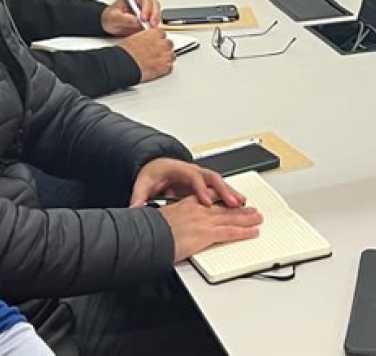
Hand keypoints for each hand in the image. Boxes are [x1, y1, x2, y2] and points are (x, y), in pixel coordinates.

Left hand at [102, 0, 161, 34]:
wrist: (109, 26)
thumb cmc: (110, 18)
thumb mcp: (112, 18)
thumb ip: (124, 18)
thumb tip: (136, 20)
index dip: (146, 8)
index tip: (143, 18)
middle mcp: (141, 3)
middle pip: (154, 4)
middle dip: (154, 15)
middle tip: (151, 25)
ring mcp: (145, 11)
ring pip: (157, 13)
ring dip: (156, 21)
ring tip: (151, 29)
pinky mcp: (147, 20)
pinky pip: (155, 22)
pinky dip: (155, 27)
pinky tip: (151, 32)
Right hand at [118, 29, 174, 82]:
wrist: (125, 64)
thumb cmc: (126, 52)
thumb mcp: (133, 38)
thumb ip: (144, 38)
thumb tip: (143, 41)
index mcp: (155, 33)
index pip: (162, 34)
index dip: (158, 39)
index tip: (155, 43)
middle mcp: (163, 43)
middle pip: (169, 44)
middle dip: (163, 48)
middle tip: (155, 53)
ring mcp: (166, 55)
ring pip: (172, 56)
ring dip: (166, 58)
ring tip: (157, 63)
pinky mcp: (166, 67)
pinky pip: (170, 67)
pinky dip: (165, 69)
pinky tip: (157, 70)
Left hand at [130, 157, 247, 208]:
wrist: (156, 165)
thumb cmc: (152, 174)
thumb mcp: (143, 184)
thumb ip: (139, 197)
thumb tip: (133, 210)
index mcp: (178, 170)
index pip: (192, 177)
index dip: (201, 190)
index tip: (206, 202)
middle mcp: (192, 171)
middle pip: (211, 178)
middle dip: (223, 191)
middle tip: (233, 203)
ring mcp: (200, 176)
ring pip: (219, 182)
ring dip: (231, 193)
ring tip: (242, 205)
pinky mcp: (205, 184)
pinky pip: (220, 188)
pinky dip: (231, 195)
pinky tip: (240, 204)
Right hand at [158, 197, 262, 261]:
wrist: (148, 235)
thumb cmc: (150, 229)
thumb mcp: (161, 219)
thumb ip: (171, 220)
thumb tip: (170, 227)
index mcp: (186, 204)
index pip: (209, 197)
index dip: (221, 197)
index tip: (230, 198)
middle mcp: (198, 209)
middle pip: (224, 207)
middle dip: (239, 208)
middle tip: (252, 209)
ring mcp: (204, 221)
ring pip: (231, 218)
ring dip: (247, 218)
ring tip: (258, 218)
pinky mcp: (207, 233)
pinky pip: (230, 232)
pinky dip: (244, 232)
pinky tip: (253, 231)